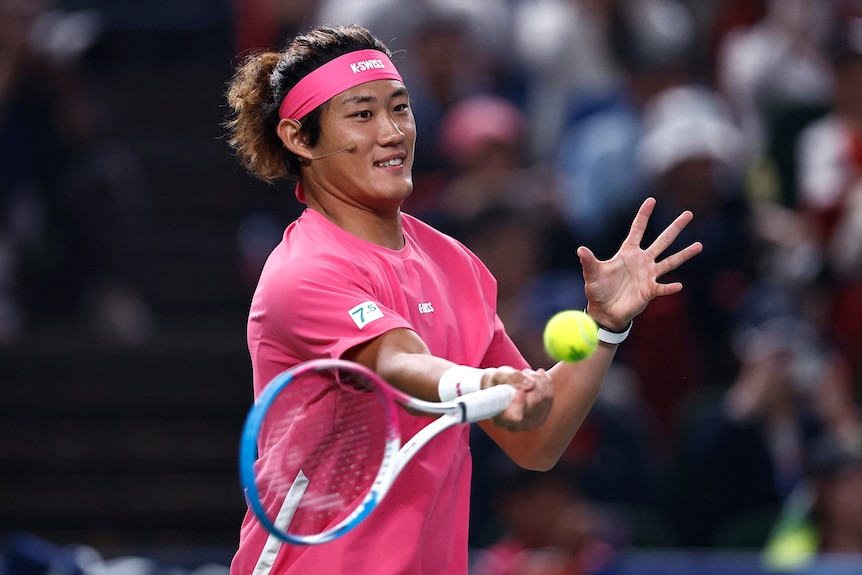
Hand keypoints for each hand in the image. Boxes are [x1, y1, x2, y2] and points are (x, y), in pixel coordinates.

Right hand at [483, 367, 552, 430]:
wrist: (500, 387)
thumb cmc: (495, 382)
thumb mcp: (498, 376)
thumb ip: (511, 378)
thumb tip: (530, 384)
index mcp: (499, 419)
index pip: (515, 417)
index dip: (520, 401)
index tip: (519, 388)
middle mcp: (515, 426)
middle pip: (534, 403)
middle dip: (532, 382)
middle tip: (524, 372)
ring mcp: (530, 424)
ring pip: (545, 399)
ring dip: (539, 381)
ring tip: (528, 373)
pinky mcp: (540, 417)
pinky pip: (550, 398)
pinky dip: (546, 384)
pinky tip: (539, 376)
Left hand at [579, 197, 702, 330]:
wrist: (605, 311)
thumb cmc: (598, 290)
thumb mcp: (592, 274)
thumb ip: (588, 261)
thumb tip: (580, 249)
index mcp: (628, 252)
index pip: (638, 229)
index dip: (643, 215)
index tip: (651, 200)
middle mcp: (642, 261)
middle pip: (662, 241)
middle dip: (675, 228)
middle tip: (688, 214)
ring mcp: (649, 275)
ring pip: (671, 261)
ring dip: (684, 254)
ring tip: (699, 245)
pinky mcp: (650, 290)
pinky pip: (663, 287)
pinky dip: (670, 287)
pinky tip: (678, 285)